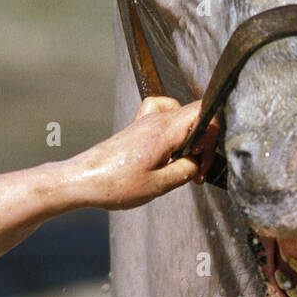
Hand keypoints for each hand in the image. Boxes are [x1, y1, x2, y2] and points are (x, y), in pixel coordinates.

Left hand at [61, 98, 220, 209]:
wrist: (83, 180)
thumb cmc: (115, 184)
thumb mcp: (159, 185)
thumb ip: (187, 170)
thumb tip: (198, 162)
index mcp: (165, 130)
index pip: (204, 111)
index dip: (214, 134)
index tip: (203, 159)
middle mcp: (157, 119)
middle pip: (196, 116)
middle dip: (202, 144)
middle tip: (194, 171)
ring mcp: (146, 120)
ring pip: (183, 116)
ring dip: (189, 139)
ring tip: (182, 162)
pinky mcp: (139, 127)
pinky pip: (164, 112)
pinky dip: (173, 125)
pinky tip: (170, 143)